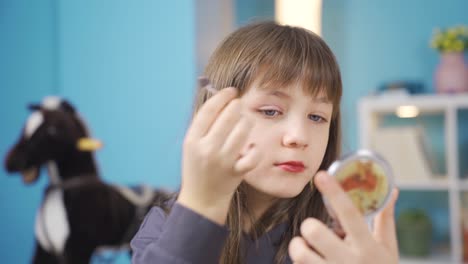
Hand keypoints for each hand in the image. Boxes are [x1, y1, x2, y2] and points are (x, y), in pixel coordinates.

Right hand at [177, 87, 259, 224]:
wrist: (202, 200)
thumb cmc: (197, 168)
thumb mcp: (191, 146)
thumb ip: (202, 125)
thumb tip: (218, 98)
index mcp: (192, 141)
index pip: (209, 110)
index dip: (222, 96)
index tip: (230, 91)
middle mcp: (207, 149)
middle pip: (228, 116)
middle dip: (237, 106)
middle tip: (239, 105)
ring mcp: (223, 161)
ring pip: (244, 129)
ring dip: (247, 122)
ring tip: (244, 124)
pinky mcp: (237, 172)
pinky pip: (254, 152)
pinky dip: (254, 148)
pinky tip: (250, 147)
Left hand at [288, 171, 398, 263]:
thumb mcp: (388, 249)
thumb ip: (385, 219)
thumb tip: (392, 190)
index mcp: (368, 248)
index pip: (350, 214)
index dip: (335, 192)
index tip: (321, 175)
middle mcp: (350, 262)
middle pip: (314, 231)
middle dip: (310, 227)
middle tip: (314, 230)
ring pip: (299, 252)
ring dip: (298, 246)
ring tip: (306, 248)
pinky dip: (300, 262)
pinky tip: (312, 263)